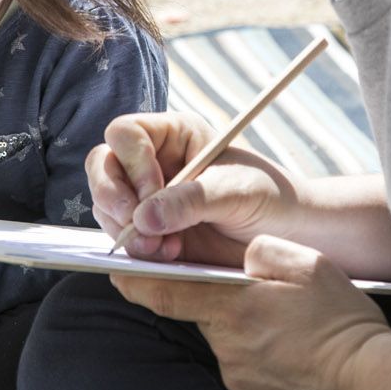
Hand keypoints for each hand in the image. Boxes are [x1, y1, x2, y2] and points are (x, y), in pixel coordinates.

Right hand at [88, 112, 305, 265]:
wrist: (288, 237)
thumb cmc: (271, 198)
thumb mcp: (236, 192)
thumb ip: (191, 200)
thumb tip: (143, 218)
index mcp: (175, 134)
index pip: (126, 134)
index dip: (132, 163)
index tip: (153, 194)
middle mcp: (154, 161)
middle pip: (102, 165)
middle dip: (113, 198)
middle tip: (135, 227)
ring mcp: (148, 197)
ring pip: (106, 204)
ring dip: (124, 230)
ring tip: (164, 247)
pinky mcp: (150, 230)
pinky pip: (120, 236)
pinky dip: (134, 249)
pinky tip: (167, 255)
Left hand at [111, 235, 389, 389]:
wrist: (372, 384)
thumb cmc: (342, 322)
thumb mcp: (307, 264)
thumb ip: (262, 252)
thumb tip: (240, 256)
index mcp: (234, 307)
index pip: (164, 292)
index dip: (135, 279)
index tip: (116, 268)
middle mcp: (227, 345)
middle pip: (202, 313)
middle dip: (218, 299)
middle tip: (259, 293)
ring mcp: (239, 377)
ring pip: (227, 339)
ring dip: (245, 326)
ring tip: (290, 324)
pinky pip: (245, 365)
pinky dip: (260, 352)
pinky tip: (294, 349)